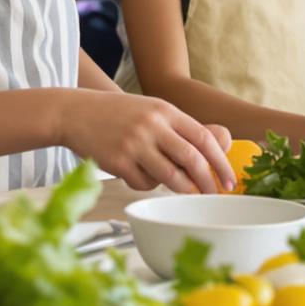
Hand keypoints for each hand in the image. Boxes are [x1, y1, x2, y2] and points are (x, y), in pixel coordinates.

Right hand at [60, 93, 234, 192]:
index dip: (221, 162)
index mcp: (165, 110)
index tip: (229, 180)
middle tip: (213, 194)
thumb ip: (182, 128)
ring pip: (170, 177)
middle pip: (192, 160)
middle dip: (207, 182)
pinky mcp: (117, 161)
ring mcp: (134, 143)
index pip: (204, 138)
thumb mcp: (152, 110)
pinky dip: (148, 184)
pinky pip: (144, 183)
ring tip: (183, 189)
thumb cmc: (118, 114)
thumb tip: (220, 144)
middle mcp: (152, 125)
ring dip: (182, 188)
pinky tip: (139, 174)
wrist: (74, 112)